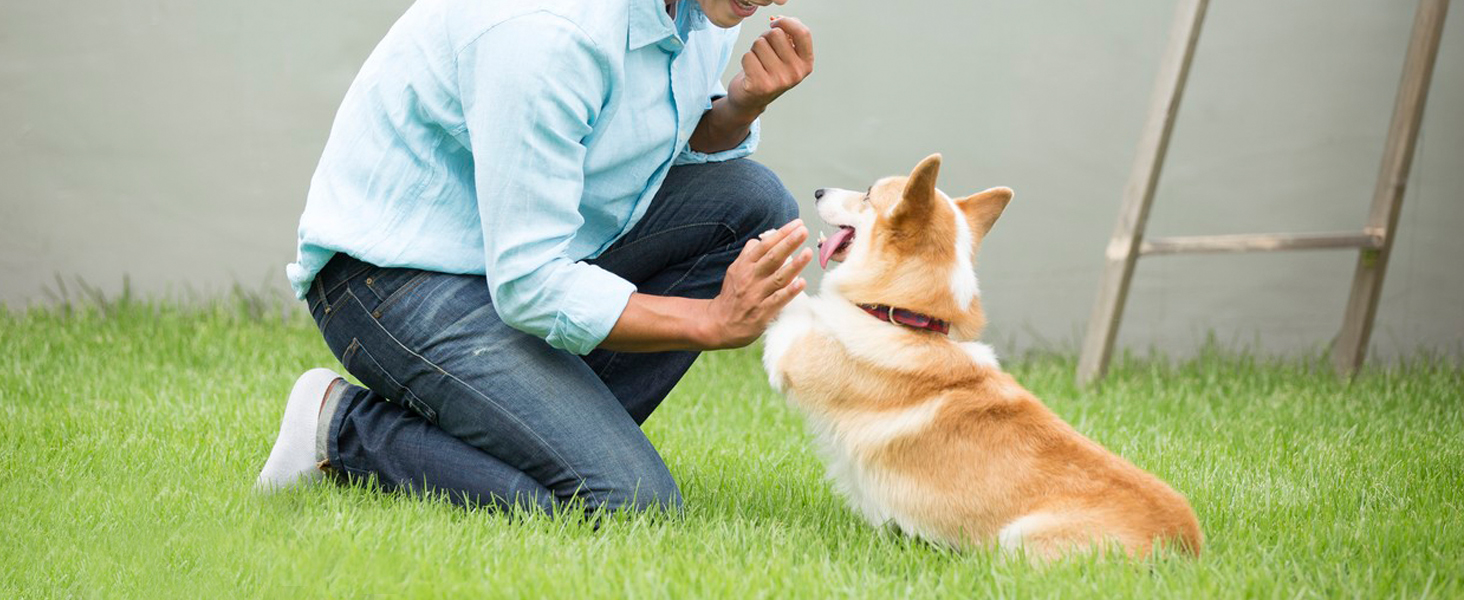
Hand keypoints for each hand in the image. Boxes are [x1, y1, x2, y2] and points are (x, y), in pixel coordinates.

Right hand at [701, 219, 812, 348]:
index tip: (797, 224)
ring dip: (794, 265)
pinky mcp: (762, 313)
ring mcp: (757, 295)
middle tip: (803, 231)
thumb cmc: (732, 295)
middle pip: (772, 257)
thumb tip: (759, 239)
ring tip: (808, 253)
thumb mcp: (735, 270)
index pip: (764, 245)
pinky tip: (802, 283)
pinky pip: (778, 300)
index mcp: (745, 265)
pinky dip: (789, 291)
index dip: (781, 234)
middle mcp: (751, 278)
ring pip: (778, 277)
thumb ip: (748, 255)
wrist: (719, 324)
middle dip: (788, 243)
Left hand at [727, 17, 814, 117]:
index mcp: (806, 64)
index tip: (775, 24)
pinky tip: (750, 72)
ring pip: (760, 43)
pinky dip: (746, 60)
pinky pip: (748, 56)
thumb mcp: (785, 54)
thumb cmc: (768, 70)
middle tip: (765, 53)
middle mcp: (796, 73)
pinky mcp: (760, 85)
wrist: (752, 99)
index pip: (803, 33)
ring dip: (754, 49)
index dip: (786, 22)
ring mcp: (779, 81)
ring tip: (758, 63)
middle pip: (776, 34)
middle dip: (765, 38)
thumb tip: (776, 20)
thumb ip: (788, 33)